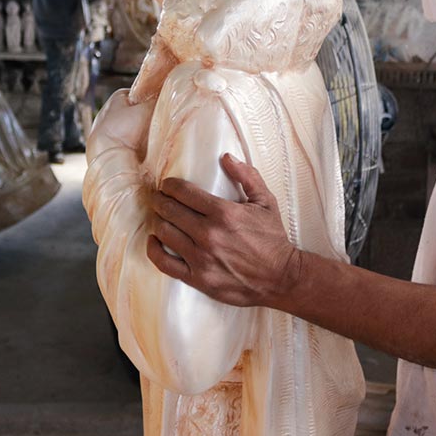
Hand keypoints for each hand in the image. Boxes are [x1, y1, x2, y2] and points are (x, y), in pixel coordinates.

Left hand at [147, 153, 302, 307]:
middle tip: (158, 197)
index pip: (184, 192)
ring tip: (160, 216)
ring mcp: (201, 258)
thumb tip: (226, 157)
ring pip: (165, 233)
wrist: (281, 277)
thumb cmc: (273, 239)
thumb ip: (247, 176)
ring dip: (158, 221)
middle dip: (160, 200)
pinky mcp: (198, 279)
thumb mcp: (266, 202)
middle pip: (170, 211)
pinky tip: (154, 240)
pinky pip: (165, 263)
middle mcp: (209, 234)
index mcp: (224, 213)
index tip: (167, 185)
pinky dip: (154, 249)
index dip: (170, 186)